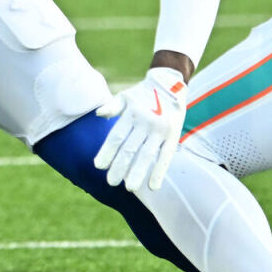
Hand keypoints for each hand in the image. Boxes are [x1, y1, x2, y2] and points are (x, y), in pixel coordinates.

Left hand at [92, 67, 187, 193]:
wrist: (170, 83)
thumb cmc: (143, 93)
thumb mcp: (125, 96)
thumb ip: (112, 106)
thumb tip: (98, 114)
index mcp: (132, 113)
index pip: (116, 136)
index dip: (107, 152)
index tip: (98, 166)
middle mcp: (145, 122)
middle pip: (130, 149)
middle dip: (119, 167)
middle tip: (111, 182)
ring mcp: (160, 129)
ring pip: (147, 155)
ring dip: (137, 173)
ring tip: (129, 188)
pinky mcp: (172, 135)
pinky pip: (165, 156)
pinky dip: (159, 172)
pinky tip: (152, 186)